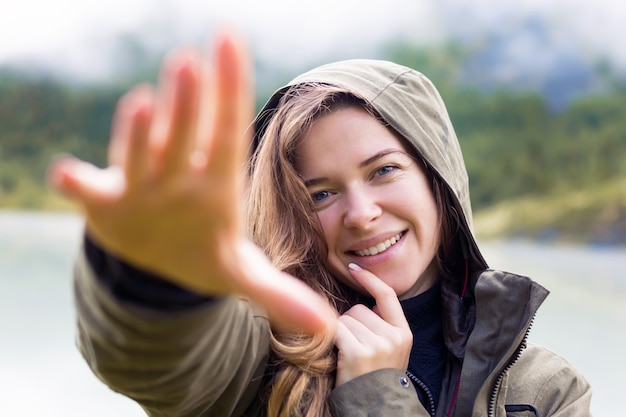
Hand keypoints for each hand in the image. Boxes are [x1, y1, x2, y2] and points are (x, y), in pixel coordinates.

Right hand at [47, 30, 334, 333]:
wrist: (158, 260)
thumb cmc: (203, 250)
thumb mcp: (241, 273)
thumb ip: (280, 295)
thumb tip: (326, 329)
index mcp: (215, 181)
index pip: (227, 129)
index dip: (231, 87)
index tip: (229, 39)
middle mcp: (178, 174)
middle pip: (186, 136)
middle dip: (190, 104)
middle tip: (192, 64)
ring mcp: (141, 187)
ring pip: (141, 154)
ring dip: (139, 132)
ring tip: (141, 104)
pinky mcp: (107, 205)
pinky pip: (90, 192)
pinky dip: (78, 184)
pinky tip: (69, 177)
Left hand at [334, 263, 412, 386]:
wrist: (377, 408)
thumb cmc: (377, 378)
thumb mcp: (392, 350)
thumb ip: (383, 325)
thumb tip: (366, 300)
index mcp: (404, 332)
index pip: (387, 295)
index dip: (369, 279)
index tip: (354, 268)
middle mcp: (393, 336)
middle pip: (358, 309)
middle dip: (351, 324)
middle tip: (356, 348)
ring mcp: (377, 345)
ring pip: (345, 319)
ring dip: (341, 334)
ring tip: (350, 356)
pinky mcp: (358, 353)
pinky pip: (336, 331)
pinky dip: (331, 339)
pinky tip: (339, 355)